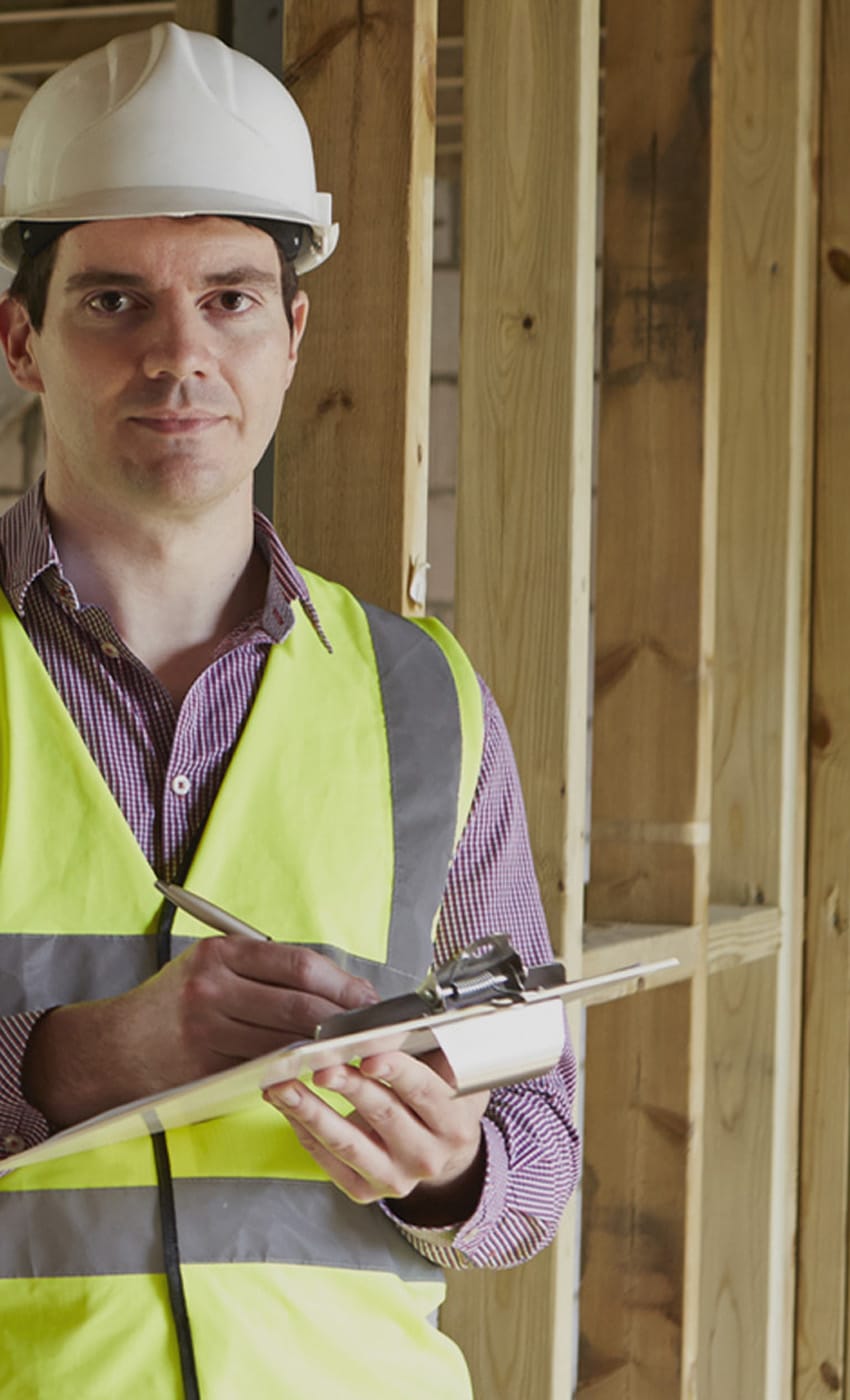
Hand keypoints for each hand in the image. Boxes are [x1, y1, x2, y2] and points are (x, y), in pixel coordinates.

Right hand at [22, 936, 376, 1126]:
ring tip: (357, 1053)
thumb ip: (266, 972)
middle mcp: (214, 986)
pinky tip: (317, 1073)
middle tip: (375, 1032)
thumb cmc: (175, 1003)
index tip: (370, 998)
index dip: (343, 983)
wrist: (114, 1047)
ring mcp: (208, 1029)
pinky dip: (297, 1071)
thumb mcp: (213, 967)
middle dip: (346, 1019)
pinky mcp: (205, 1067)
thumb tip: (340, 986)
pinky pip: (264, 1069)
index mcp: (223, 953)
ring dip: (328, 1050)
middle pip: (301, 1004)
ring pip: (287, 1041)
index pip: (301, 965)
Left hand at [264, 1050, 489, 1226]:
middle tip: (322, 1067)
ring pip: (347, 1142)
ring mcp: (394, 1178)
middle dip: (348, 1086)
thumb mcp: (450, 1075)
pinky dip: (304, 1130)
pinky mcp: (365, 1190)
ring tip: (285, 1087)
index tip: (370, 1056)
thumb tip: (393, 1024)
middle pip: (382, 1114)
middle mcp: (426, 1156)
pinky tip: (289, 1108)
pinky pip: (328, 1159)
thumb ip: (429, 1052)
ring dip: (311, 1110)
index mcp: (453, 1123)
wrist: (440, 1153)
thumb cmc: (439, 1104)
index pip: (423, 1091)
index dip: (396, 1071)